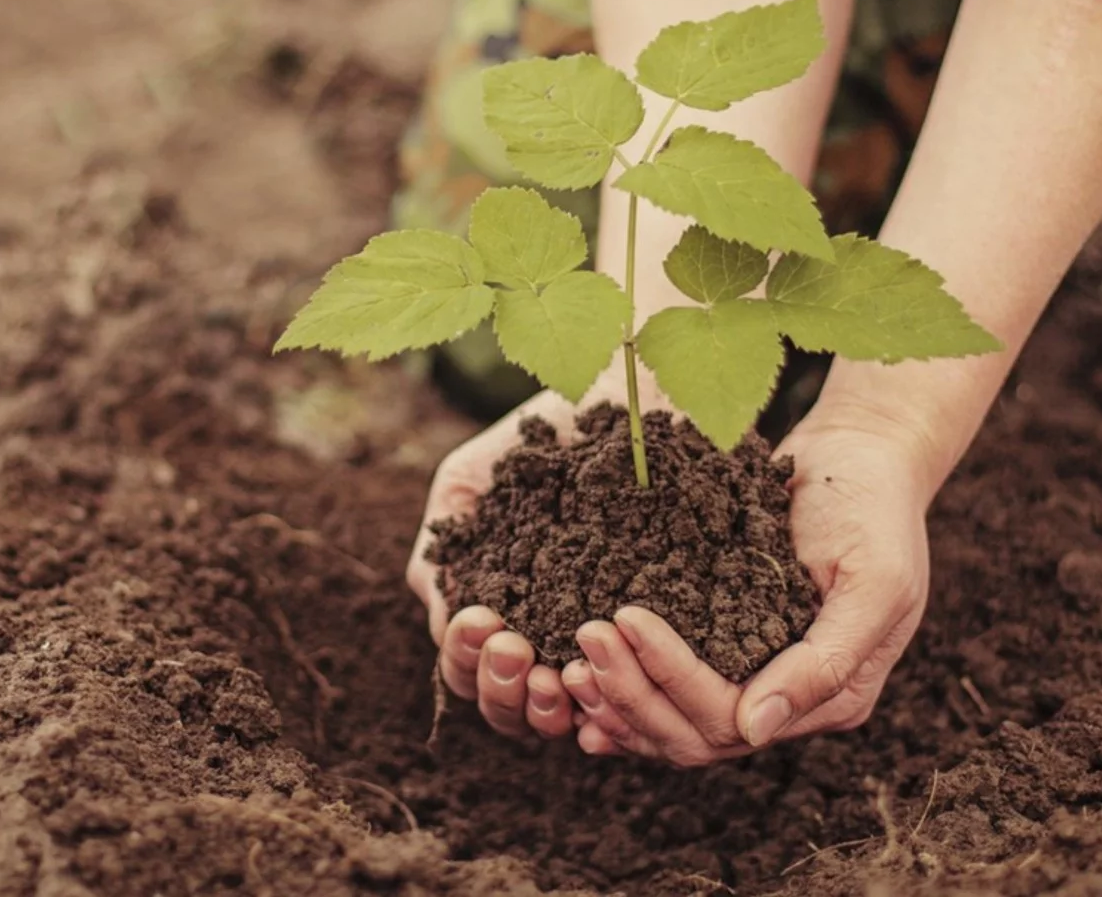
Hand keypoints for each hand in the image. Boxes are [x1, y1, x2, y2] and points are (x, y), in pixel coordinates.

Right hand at [406, 367, 671, 739]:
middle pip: (506, 704)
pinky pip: (627, 693)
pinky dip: (609, 701)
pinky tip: (606, 677)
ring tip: (556, 674)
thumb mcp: (472, 482)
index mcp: (501, 611)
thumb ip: (444, 544)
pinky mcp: (658, 638)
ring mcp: (599, 644)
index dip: (470, 658)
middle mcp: (546, 640)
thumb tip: (443, 613)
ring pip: (559, 714)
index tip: (485, 619)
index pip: (470, 667)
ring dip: (546, 705)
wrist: (630, 388)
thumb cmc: (546, 436)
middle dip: (501, 686)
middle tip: (515, 648)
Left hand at [561, 405, 937, 764]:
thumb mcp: (876, 580)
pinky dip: (622, 693)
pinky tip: (574, 680)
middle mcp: (788, 704)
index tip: (623, 617)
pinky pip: (665, 694)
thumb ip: (826, 661)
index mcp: (832, 697)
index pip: (732, 717)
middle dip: (631, 693)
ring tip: (568, 662)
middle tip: (583, 637)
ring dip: (616, 700)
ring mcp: (753, 682)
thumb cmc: (874, 510)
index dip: (672, 678)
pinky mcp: (723, 652)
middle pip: (693, 734)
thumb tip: (755, 729)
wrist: (860, 459)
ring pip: (671, 725)